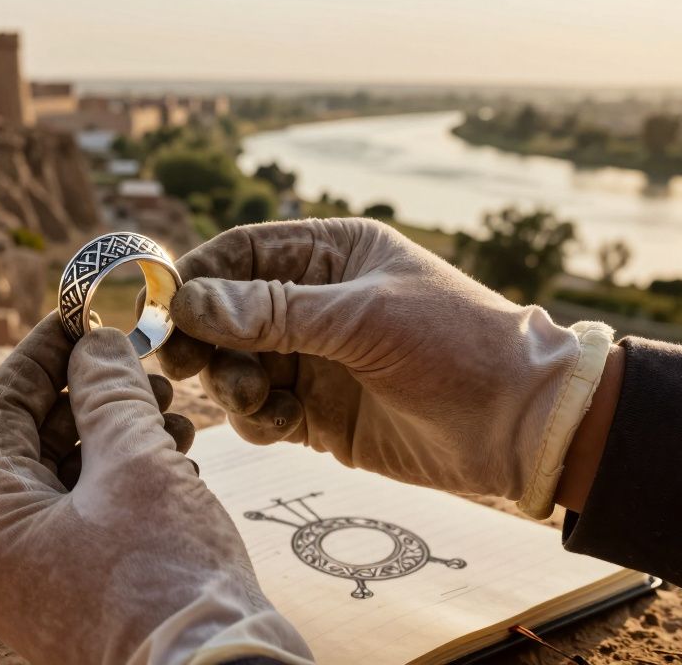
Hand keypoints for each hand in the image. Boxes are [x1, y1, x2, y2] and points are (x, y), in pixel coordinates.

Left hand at [0, 316, 312, 664]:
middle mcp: (5, 561)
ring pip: (70, 485)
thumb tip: (95, 345)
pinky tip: (176, 456)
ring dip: (116, 436)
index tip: (78, 316)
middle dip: (88, 396)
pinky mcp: (87, 601)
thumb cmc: (168, 579)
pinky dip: (128, 483)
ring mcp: (45, 587)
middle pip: (34, 448)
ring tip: (170, 409)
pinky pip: (94, 522)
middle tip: (136, 360)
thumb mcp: (136, 465)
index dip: (39, 354)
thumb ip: (108, 394)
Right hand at [159, 219, 612, 517]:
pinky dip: (255, 419)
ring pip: (235, 365)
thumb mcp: (362, 318)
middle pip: (225, 312)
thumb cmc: (456, 346)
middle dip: (202, 337)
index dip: (196, 278)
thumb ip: (273, 312)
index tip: (161, 308)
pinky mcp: (317, 414)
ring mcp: (313, 360)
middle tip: (185, 363)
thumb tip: (192, 302)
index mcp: (331, 254)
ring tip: (255, 397)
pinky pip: (259, 412)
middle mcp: (314, 303)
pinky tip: (281, 424)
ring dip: (230, 382)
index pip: (240, 254)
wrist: (521, 426)